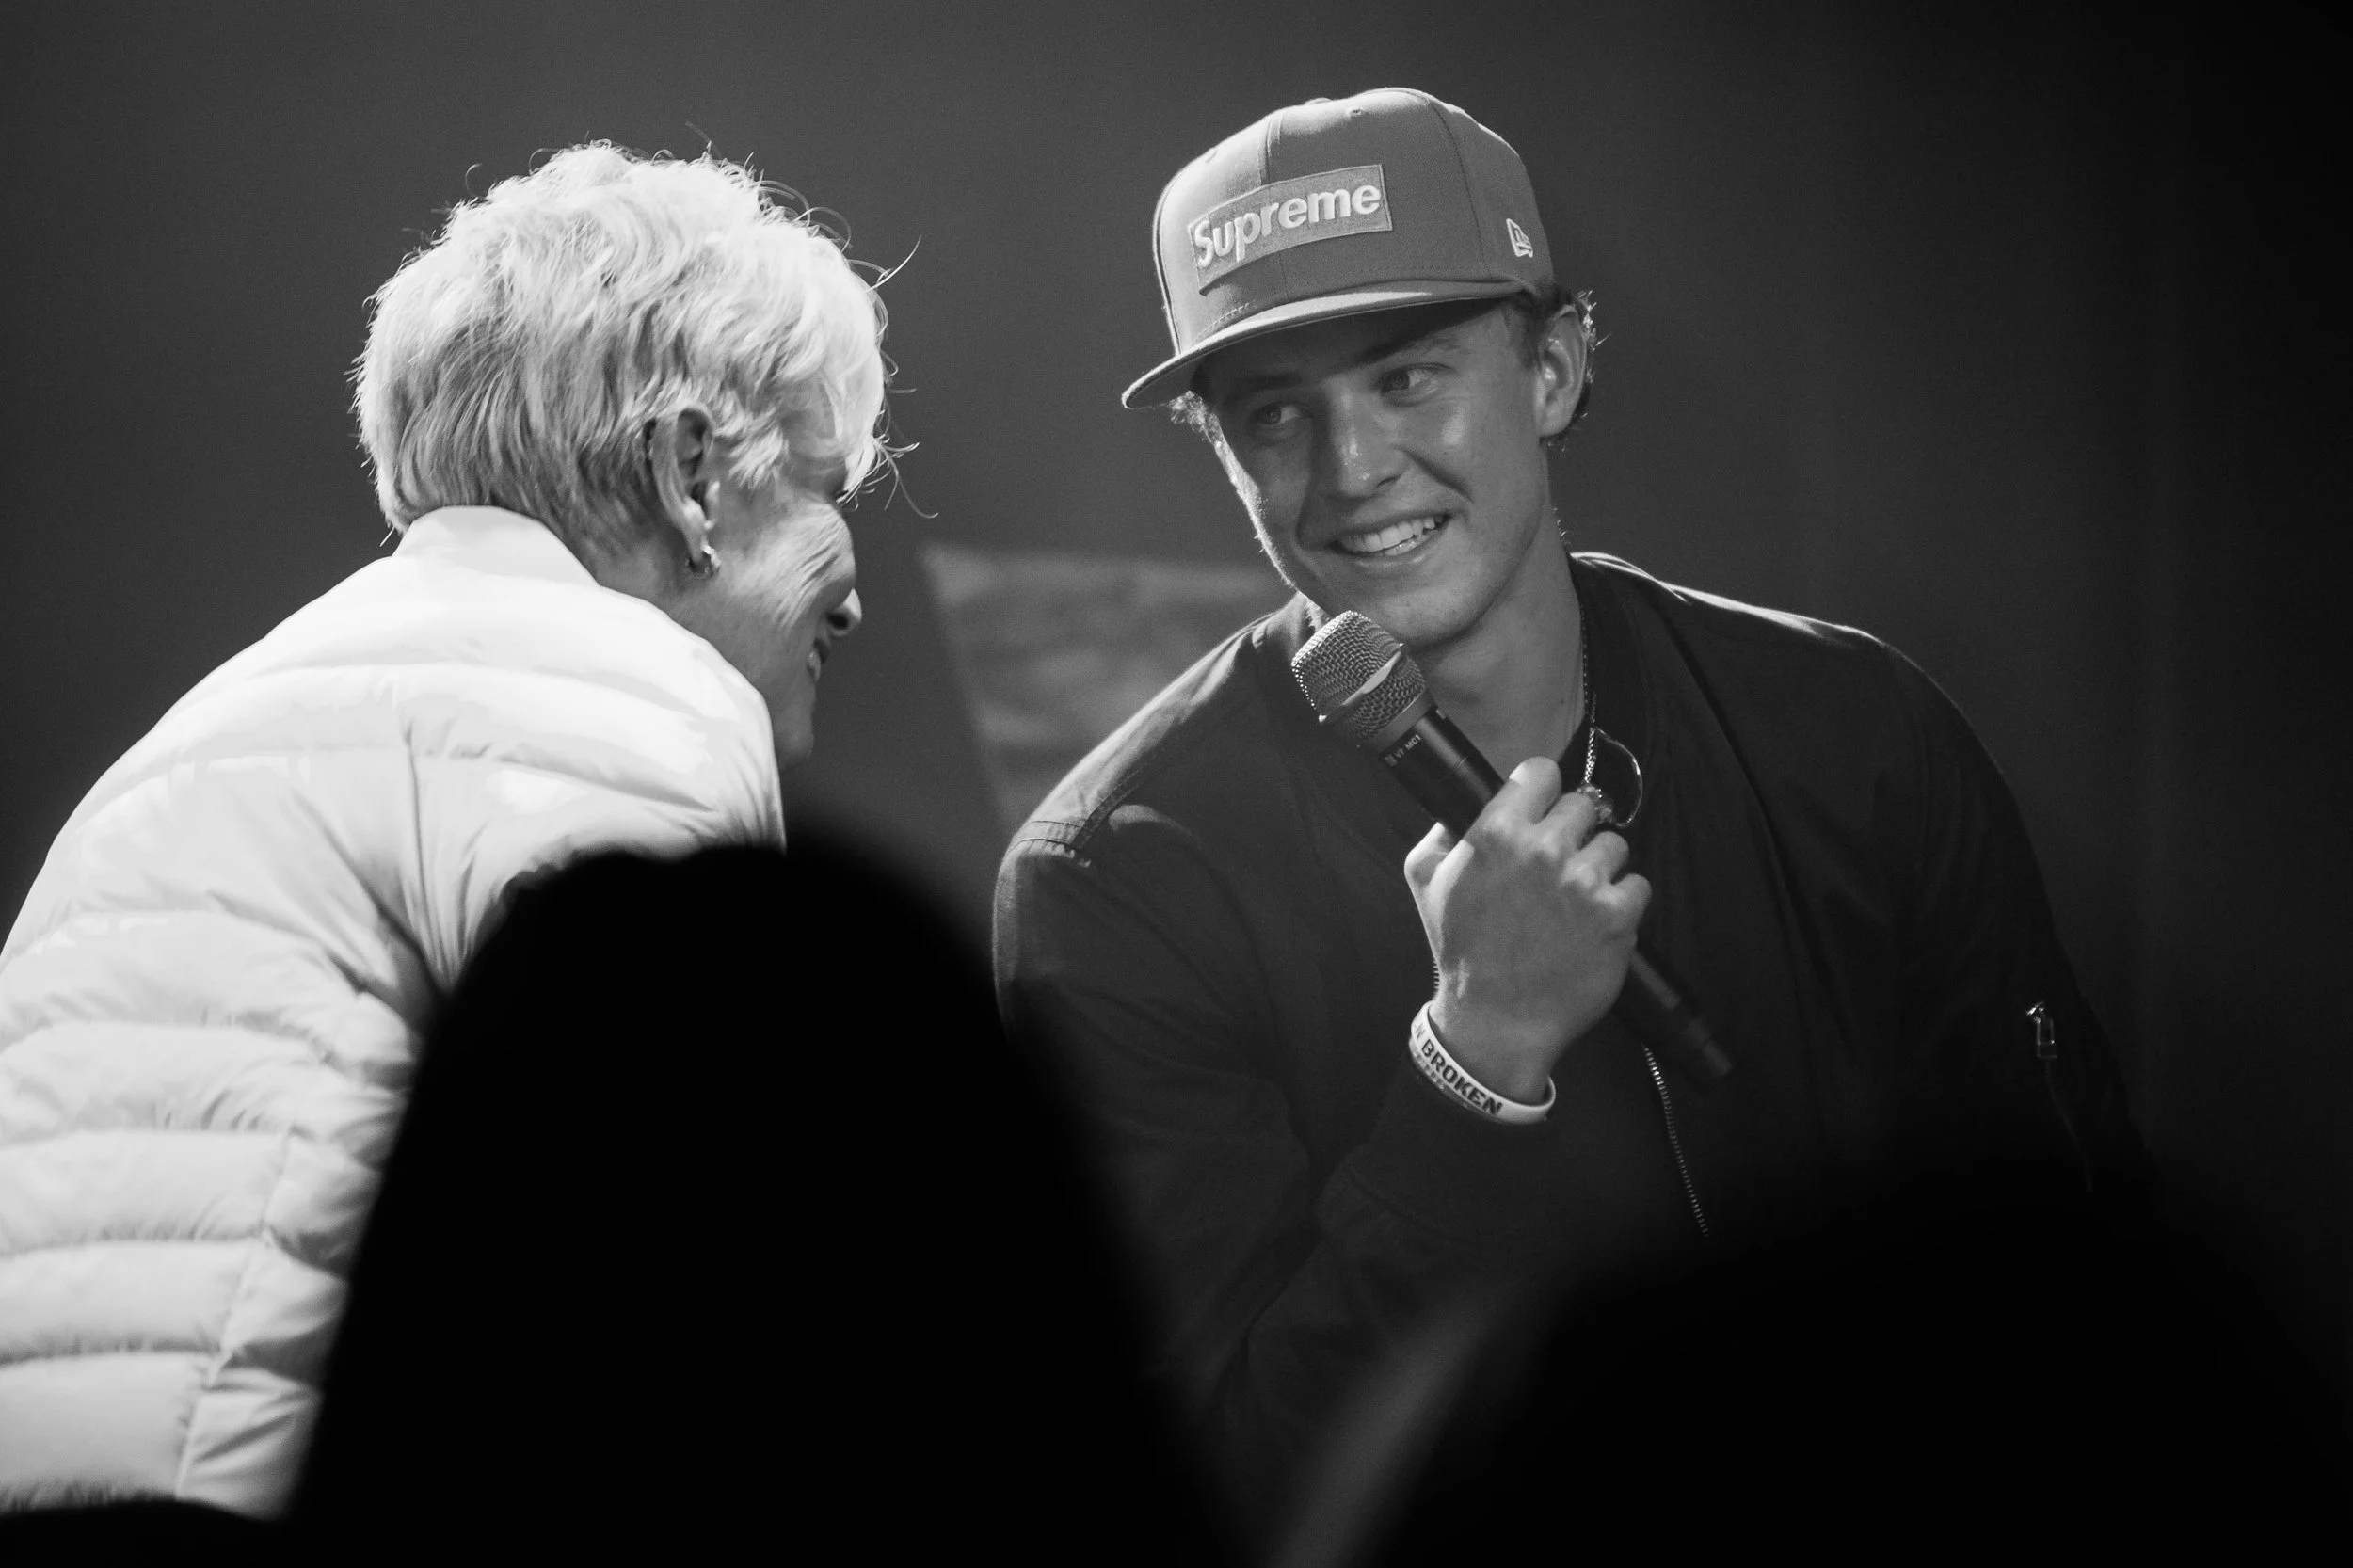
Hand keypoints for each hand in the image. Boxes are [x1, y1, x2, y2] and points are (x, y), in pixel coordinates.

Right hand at [1403, 757, 1650, 1102]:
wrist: (1496, 1021)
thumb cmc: (1460, 952)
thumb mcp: (1425, 883)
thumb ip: (1440, 833)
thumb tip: (1459, 807)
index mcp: (1496, 833)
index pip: (1542, 771)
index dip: (1542, 791)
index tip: (1542, 810)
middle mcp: (1542, 850)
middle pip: (1583, 805)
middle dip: (1572, 832)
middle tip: (1558, 866)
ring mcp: (1583, 882)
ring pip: (1614, 844)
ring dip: (1600, 868)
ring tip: (1577, 900)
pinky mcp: (1617, 915)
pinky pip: (1638, 885)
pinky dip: (1623, 902)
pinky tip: (1596, 923)